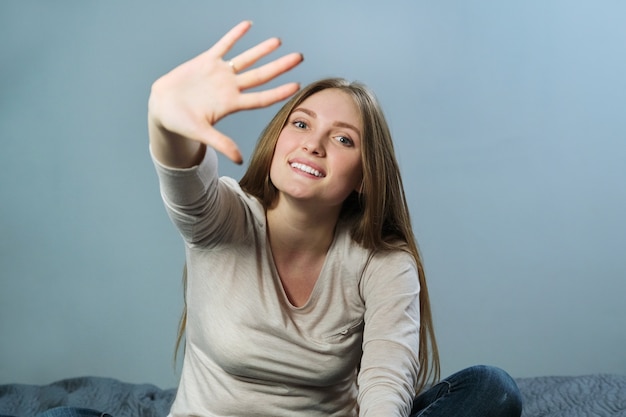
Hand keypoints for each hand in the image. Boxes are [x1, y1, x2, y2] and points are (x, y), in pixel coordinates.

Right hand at [148, 20, 302, 163]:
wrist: (161, 108)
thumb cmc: (180, 123)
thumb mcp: (201, 133)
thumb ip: (221, 143)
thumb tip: (239, 160)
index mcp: (231, 104)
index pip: (261, 97)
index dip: (279, 92)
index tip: (297, 85)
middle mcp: (230, 87)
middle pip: (261, 75)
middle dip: (280, 66)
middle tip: (299, 57)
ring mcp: (219, 73)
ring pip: (246, 59)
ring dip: (262, 50)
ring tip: (278, 41)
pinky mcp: (206, 61)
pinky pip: (224, 45)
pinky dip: (235, 35)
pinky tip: (247, 25)